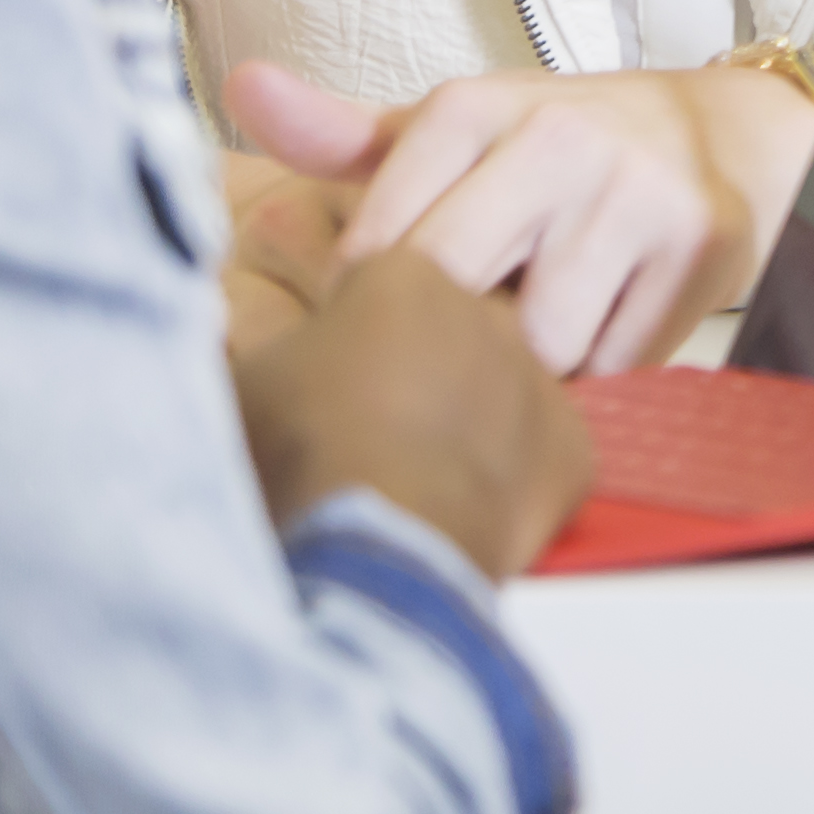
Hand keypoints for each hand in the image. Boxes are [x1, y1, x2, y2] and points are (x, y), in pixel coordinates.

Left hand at [228, 57, 813, 378]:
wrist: (720, 130)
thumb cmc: (556, 147)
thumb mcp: (450, 134)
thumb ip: (340, 135)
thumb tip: (242, 88)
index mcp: (472, 109)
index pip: (379, 254)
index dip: (385, 311)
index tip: (410, 313)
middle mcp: (555, 138)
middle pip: (458, 299)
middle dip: (464, 337)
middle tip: (478, 336)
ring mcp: (634, 189)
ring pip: (544, 342)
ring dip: (542, 360)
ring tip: (549, 325)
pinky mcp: (702, 241)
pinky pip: (622, 358)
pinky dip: (610, 365)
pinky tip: (611, 323)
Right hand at [228, 246, 593, 579]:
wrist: (372, 540)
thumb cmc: (295, 454)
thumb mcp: (239, 383)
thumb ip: (252, 343)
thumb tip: (246, 336)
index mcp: (404, 273)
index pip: (376, 287)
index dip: (345, 333)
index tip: (322, 381)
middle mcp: (489, 309)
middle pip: (446, 333)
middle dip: (414, 370)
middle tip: (368, 432)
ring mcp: (539, 378)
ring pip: (499, 391)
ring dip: (466, 422)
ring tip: (411, 478)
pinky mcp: (574, 450)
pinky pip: (539, 457)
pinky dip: (508, 482)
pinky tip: (458, 511)